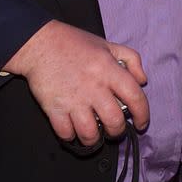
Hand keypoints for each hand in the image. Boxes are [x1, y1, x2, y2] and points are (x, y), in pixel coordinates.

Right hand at [3, 20, 148, 144]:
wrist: (39, 43)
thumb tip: (143, 81)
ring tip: (93, 133)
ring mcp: (73, 99)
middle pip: (114, 122)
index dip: (143, 115)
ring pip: (90, 134)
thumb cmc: (74, 43)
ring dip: (94, 139)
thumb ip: (131, 59)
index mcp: (109, 69)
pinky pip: (66, 133)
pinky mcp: (54, 108)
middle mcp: (93, 87)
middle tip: (113, 129)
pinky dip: (71, 136)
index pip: (135, 98)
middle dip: (117, 132)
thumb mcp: (107, 44)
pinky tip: (72, 128)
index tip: (141, 123)